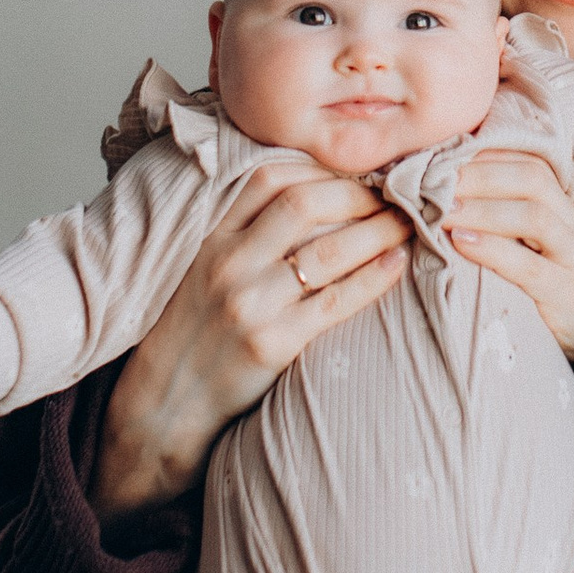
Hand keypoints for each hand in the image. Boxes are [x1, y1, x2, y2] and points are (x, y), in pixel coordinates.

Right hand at [97, 165, 406, 515]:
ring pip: (328, 251)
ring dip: (378, 230)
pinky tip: (398, 263)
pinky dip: (374, 277)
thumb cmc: (195, 332)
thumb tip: (316, 196)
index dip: (321, 169)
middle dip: (358, 194)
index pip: (269, 179)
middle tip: (395, 193)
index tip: (358, 170)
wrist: (165, 403)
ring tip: (408, 223)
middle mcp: (229, 263)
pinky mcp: (272, 344)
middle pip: (304, 205)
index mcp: (212, 238)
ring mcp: (250, 304)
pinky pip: (336, 301)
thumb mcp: (204, 270)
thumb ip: (245, 233)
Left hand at [444, 149, 573, 365]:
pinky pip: (530, 268)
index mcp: (566, 212)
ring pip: (534, 217)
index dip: (486, 157)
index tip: (442, 158)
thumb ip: (509, 228)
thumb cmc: (559, 294)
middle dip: (480, 175)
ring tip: (441, 210)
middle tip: (433, 180)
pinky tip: (460, 243)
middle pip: (533, 180)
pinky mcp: (569, 296)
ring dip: (481, 209)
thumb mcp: (541, 253)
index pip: (530, 165)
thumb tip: (449, 201)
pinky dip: (492, 250)